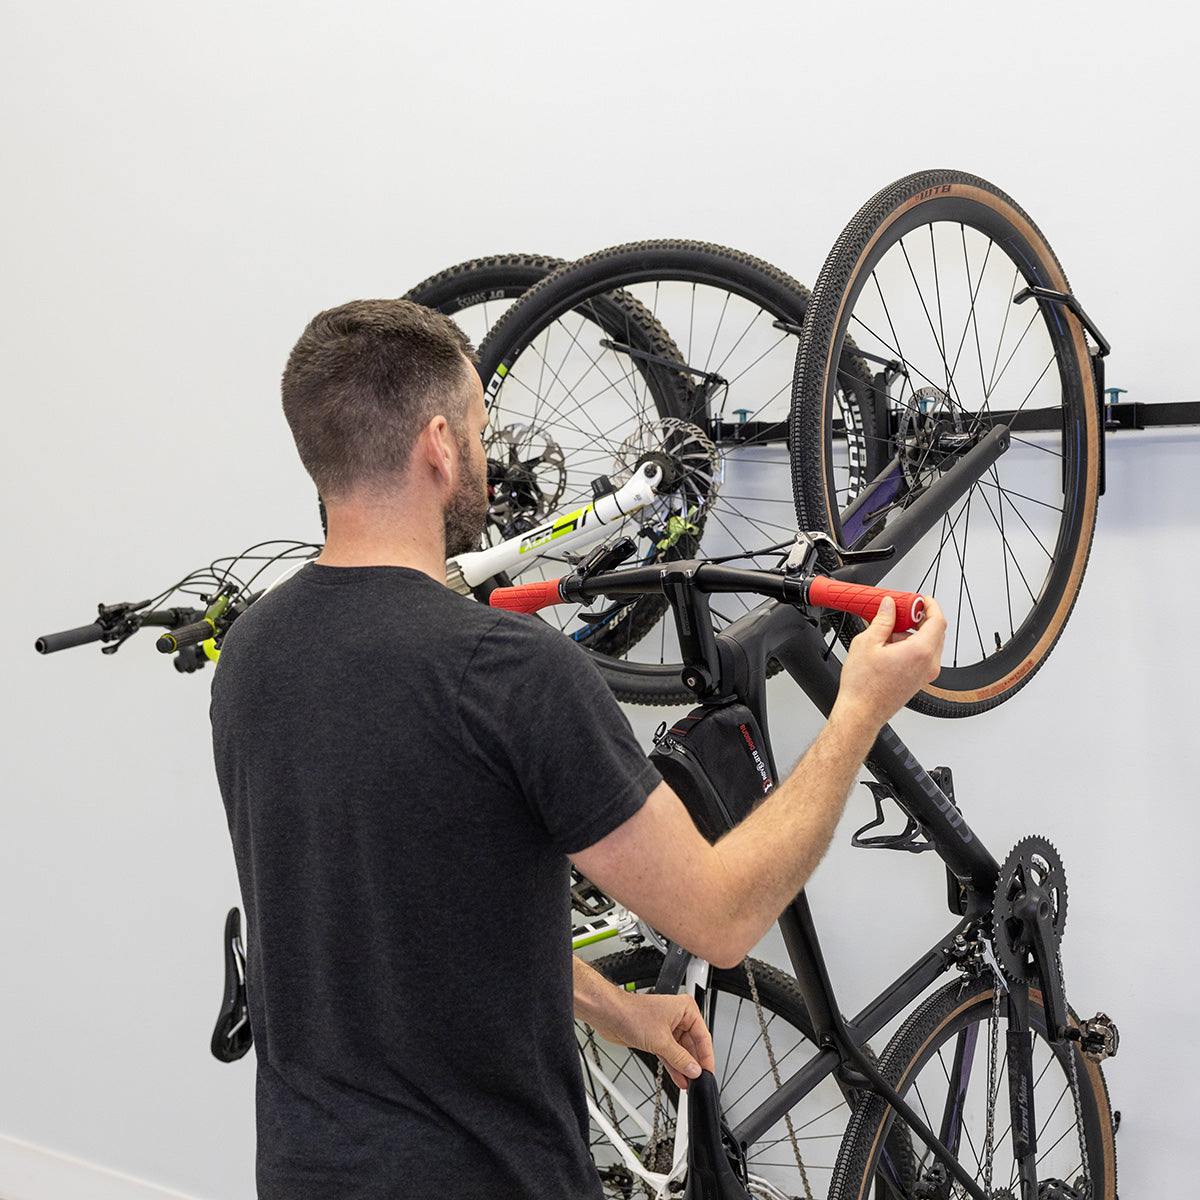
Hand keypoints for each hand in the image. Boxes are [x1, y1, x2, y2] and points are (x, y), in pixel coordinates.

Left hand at [583, 988, 714, 1090]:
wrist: (608, 1014)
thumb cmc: (631, 1013)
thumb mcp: (660, 1040)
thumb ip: (680, 1058)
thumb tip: (694, 1070)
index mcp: (685, 1009)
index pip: (703, 1037)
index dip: (706, 1057)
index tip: (709, 1073)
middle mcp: (678, 1017)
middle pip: (693, 1045)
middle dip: (694, 1065)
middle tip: (699, 1082)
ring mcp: (667, 1028)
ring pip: (681, 1052)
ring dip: (684, 1068)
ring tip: (690, 1084)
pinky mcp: (656, 1038)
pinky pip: (670, 1054)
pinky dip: (674, 1066)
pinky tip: (679, 1079)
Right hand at [835, 594, 945, 730]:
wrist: (861, 713)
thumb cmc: (863, 686)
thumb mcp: (867, 643)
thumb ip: (882, 620)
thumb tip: (889, 606)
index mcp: (920, 652)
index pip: (938, 621)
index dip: (931, 606)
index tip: (922, 600)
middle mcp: (928, 665)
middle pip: (935, 632)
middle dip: (919, 619)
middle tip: (902, 611)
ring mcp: (925, 675)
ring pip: (928, 645)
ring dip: (912, 633)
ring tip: (887, 632)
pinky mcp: (918, 681)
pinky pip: (922, 657)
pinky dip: (911, 646)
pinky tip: (888, 647)